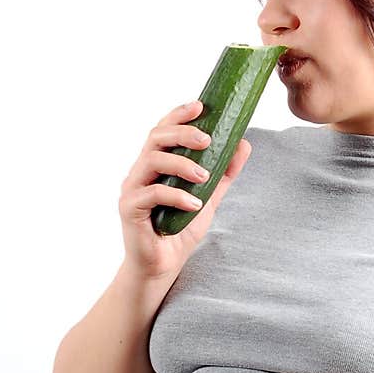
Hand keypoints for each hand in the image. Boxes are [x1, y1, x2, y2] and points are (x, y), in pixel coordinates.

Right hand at [118, 99, 251, 280]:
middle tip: (207, 140)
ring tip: (204, 177)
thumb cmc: (179, 229)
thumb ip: (223, 173)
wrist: (162, 266)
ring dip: (181, 164)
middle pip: (155, 138)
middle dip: (182, 133)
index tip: (200, 106)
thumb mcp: (209, 198)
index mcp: (155, 164)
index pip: (163, 130)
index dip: (179, 115)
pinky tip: (195, 204)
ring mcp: (132, 189)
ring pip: (151, 160)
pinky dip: (176, 195)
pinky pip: (151, 193)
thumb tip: (243, 143)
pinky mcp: (129, 209)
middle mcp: (140, 172)